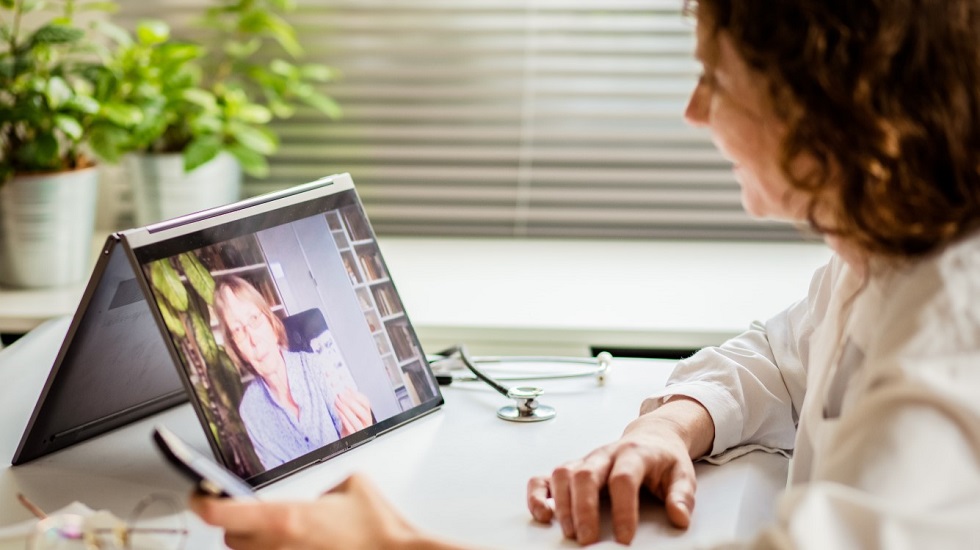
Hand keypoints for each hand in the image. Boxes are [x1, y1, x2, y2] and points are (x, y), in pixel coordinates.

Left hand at [191, 473, 445, 549]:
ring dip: (256, 545)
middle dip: (237, 526)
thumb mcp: (351, 485)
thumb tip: (322, 495)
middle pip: (230, 539)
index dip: (202, 502)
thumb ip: (326, 487)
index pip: (221, 513)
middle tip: (249, 514)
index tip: (198, 495)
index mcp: (286, 518)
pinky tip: (299, 544)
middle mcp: (279, 547)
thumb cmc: (378, 528)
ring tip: (279, 534)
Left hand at [335, 389, 373, 436]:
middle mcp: (366, 422)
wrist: (346, 438)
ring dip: (346, 410)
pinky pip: (350, 428)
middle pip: (363, 412)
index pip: (366, 403)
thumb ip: (349, 402)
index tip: (346, 389)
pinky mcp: (353, 436)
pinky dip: (344, 419)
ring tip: (337, 401)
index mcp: (366, 414)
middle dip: (351, 402)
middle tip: (340, 395)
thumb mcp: (350, 412)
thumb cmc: (349, 424)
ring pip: (357, 421)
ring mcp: (361, 430)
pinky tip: (338, 412)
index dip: (356, 395)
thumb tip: (345, 389)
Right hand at [526, 397, 713, 545]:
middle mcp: (605, 454)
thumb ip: (682, 496)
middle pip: (586, 474)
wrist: (652, 437)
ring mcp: (586, 460)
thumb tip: (679, 517)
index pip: (623, 478)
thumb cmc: (664, 460)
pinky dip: (538, 494)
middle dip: (584, 509)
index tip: (625, 538)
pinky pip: (546, 476)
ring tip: (570, 532)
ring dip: (562, 504)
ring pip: (564, 473)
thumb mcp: (682, 474)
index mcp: (635, 454)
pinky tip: (542, 514)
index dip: (623, 509)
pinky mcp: (573, 468)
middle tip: (588, 540)